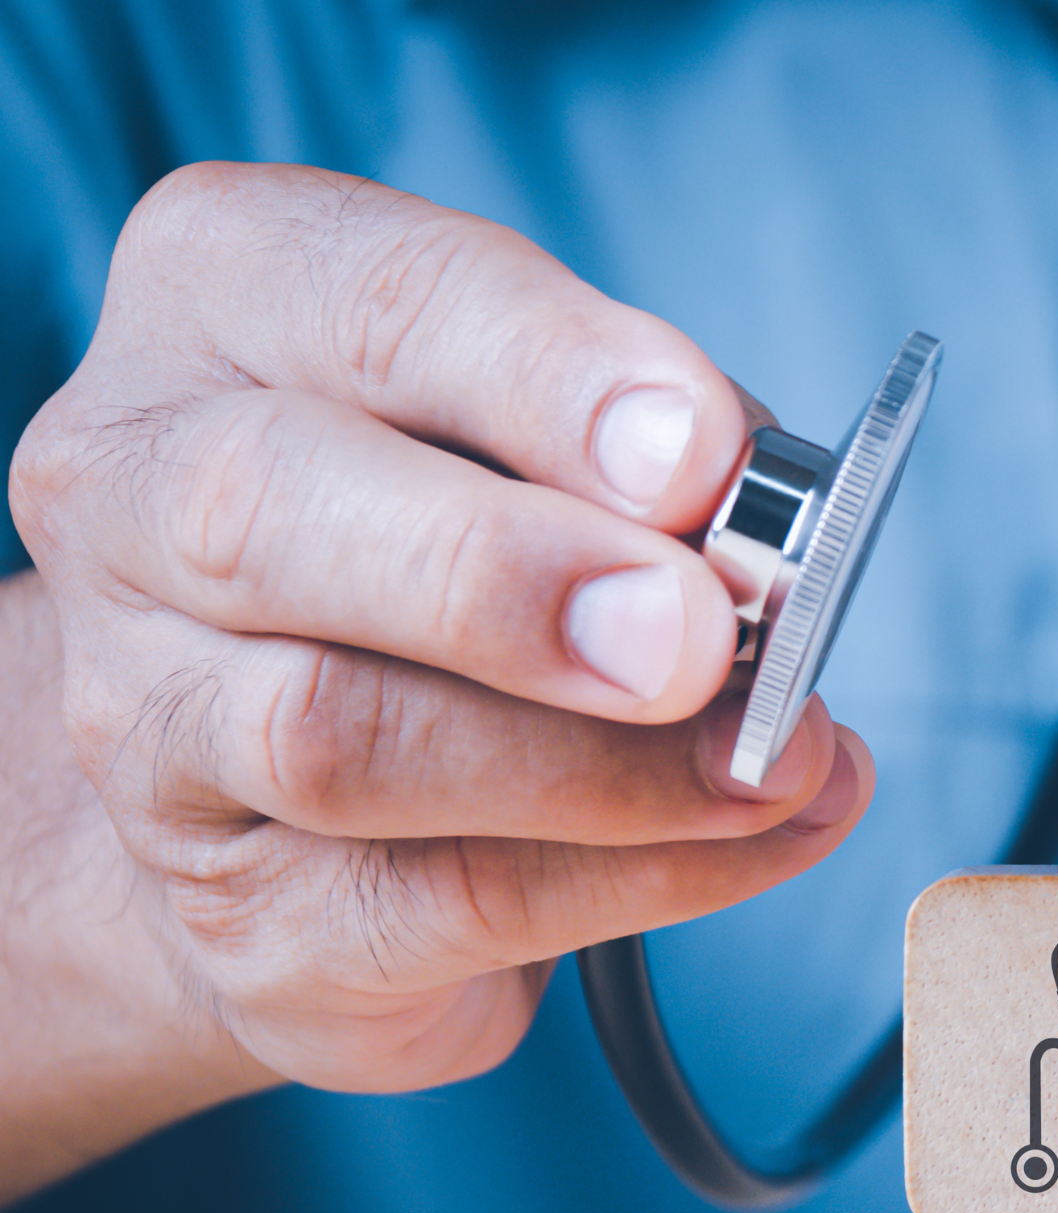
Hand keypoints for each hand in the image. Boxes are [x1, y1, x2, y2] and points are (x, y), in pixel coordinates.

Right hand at [2, 164, 867, 1192]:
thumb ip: (646, 456)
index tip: (703, 454)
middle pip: (268, 510)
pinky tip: (761, 836)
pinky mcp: (239, 915)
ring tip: (770, 759)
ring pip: (340, 737)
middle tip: (698, 637)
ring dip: (599, 763)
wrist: (309, 810)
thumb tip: (757, 523)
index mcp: (224, 306)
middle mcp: (132, 496)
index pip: (363, 297)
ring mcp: (151, 721)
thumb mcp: (554, 439)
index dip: (544, 373)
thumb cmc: (467, 555)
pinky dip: (637, 876)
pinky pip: (442, 900)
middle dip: (511, 575)